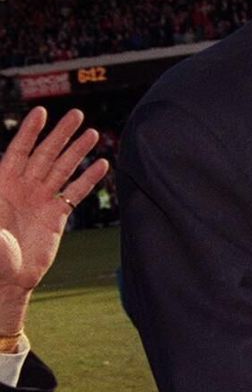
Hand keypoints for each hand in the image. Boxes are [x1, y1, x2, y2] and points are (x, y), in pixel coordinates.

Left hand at [1, 109, 108, 328]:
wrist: (6, 279)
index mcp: (2, 184)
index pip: (18, 150)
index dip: (30, 132)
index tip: (41, 112)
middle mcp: (23, 187)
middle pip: (44, 154)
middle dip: (60, 134)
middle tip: (76, 114)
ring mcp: (41, 199)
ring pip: (62, 168)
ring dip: (77, 151)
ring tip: (91, 133)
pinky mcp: (57, 216)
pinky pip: (75, 192)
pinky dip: (88, 179)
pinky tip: (101, 164)